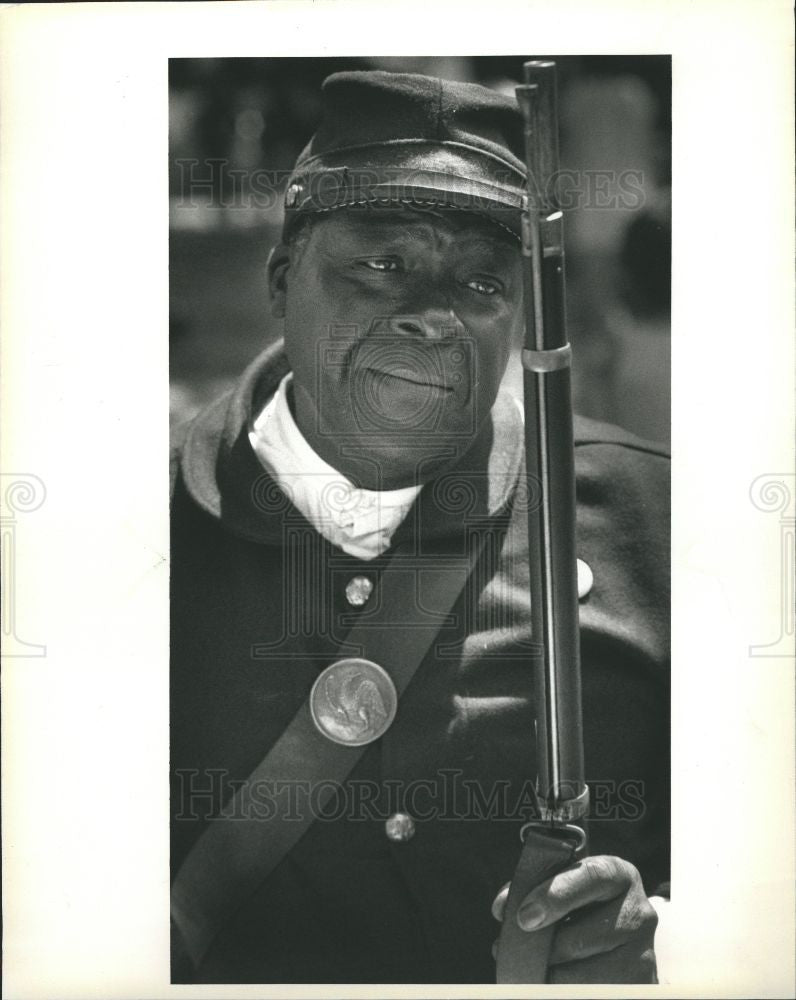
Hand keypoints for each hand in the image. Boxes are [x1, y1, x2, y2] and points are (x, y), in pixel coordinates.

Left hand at [492, 855, 658, 982]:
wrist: (622, 946)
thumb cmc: (584, 909)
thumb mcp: (567, 889)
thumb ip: (535, 888)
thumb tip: (503, 907)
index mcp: (618, 875)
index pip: (592, 876)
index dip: (556, 894)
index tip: (524, 916)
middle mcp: (638, 911)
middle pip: (582, 937)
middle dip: (543, 949)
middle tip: (517, 951)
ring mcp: (643, 952)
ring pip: (584, 975)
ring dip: (551, 975)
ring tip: (534, 969)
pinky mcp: (640, 984)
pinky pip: (592, 992)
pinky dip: (564, 989)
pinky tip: (552, 982)